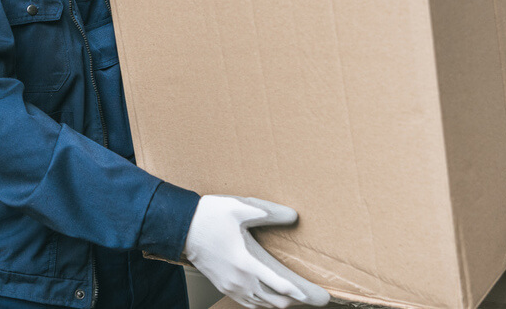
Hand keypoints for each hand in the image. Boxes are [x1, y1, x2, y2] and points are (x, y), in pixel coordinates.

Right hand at [185, 195, 329, 307]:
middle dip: (300, 300)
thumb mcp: (241, 208)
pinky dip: (267, 303)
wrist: (181, 228)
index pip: (285, 286)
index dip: (307, 293)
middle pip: (279, 301)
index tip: (325, 296)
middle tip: (317, 295)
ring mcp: (232, 287)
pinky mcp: (225, 287)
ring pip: (266, 305)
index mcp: (247, 262)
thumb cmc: (209, 216)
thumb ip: (270, 213)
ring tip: (300, 295)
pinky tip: (273, 296)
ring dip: (284, 302)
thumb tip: (294, 217)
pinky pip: (252, 304)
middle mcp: (241, 280)